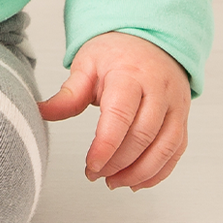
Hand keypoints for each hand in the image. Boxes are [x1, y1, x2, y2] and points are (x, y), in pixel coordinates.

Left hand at [37, 32, 190, 189]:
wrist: (150, 40)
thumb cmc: (115, 53)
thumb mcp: (86, 64)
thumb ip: (68, 94)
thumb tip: (40, 112)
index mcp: (130, 74)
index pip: (120, 115)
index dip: (106, 145)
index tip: (91, 165)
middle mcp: (158, 90)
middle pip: (143, 136)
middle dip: (118, 162)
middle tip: (95, 174)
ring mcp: (175, 106)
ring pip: (164, 149)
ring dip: (138, 173)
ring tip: (113, 182)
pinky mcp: (182, 119)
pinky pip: (175, 152)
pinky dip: (158, 173)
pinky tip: (135, 181)